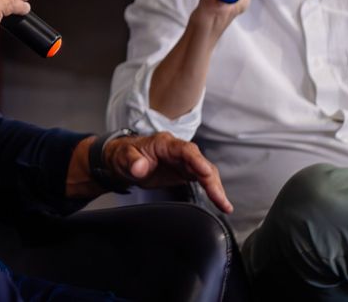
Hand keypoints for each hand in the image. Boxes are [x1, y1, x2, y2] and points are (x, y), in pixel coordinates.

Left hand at [104, 132, 232, 213]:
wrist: (123, 160)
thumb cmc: (124, 154)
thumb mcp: (123, 157)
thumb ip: (132, 161)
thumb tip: (140, 167)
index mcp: (165, 143)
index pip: (185, 150)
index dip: (197, 161)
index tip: (206, 173)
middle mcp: (178, 151)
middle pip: (200, 162)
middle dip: (212, 180)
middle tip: (220, 198)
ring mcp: (183, 162)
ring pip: (205, 172)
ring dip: (215, 188)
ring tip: (224, 205)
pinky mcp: (185, 172)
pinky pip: (203, 180)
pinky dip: (212, 190)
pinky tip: (221, 202)